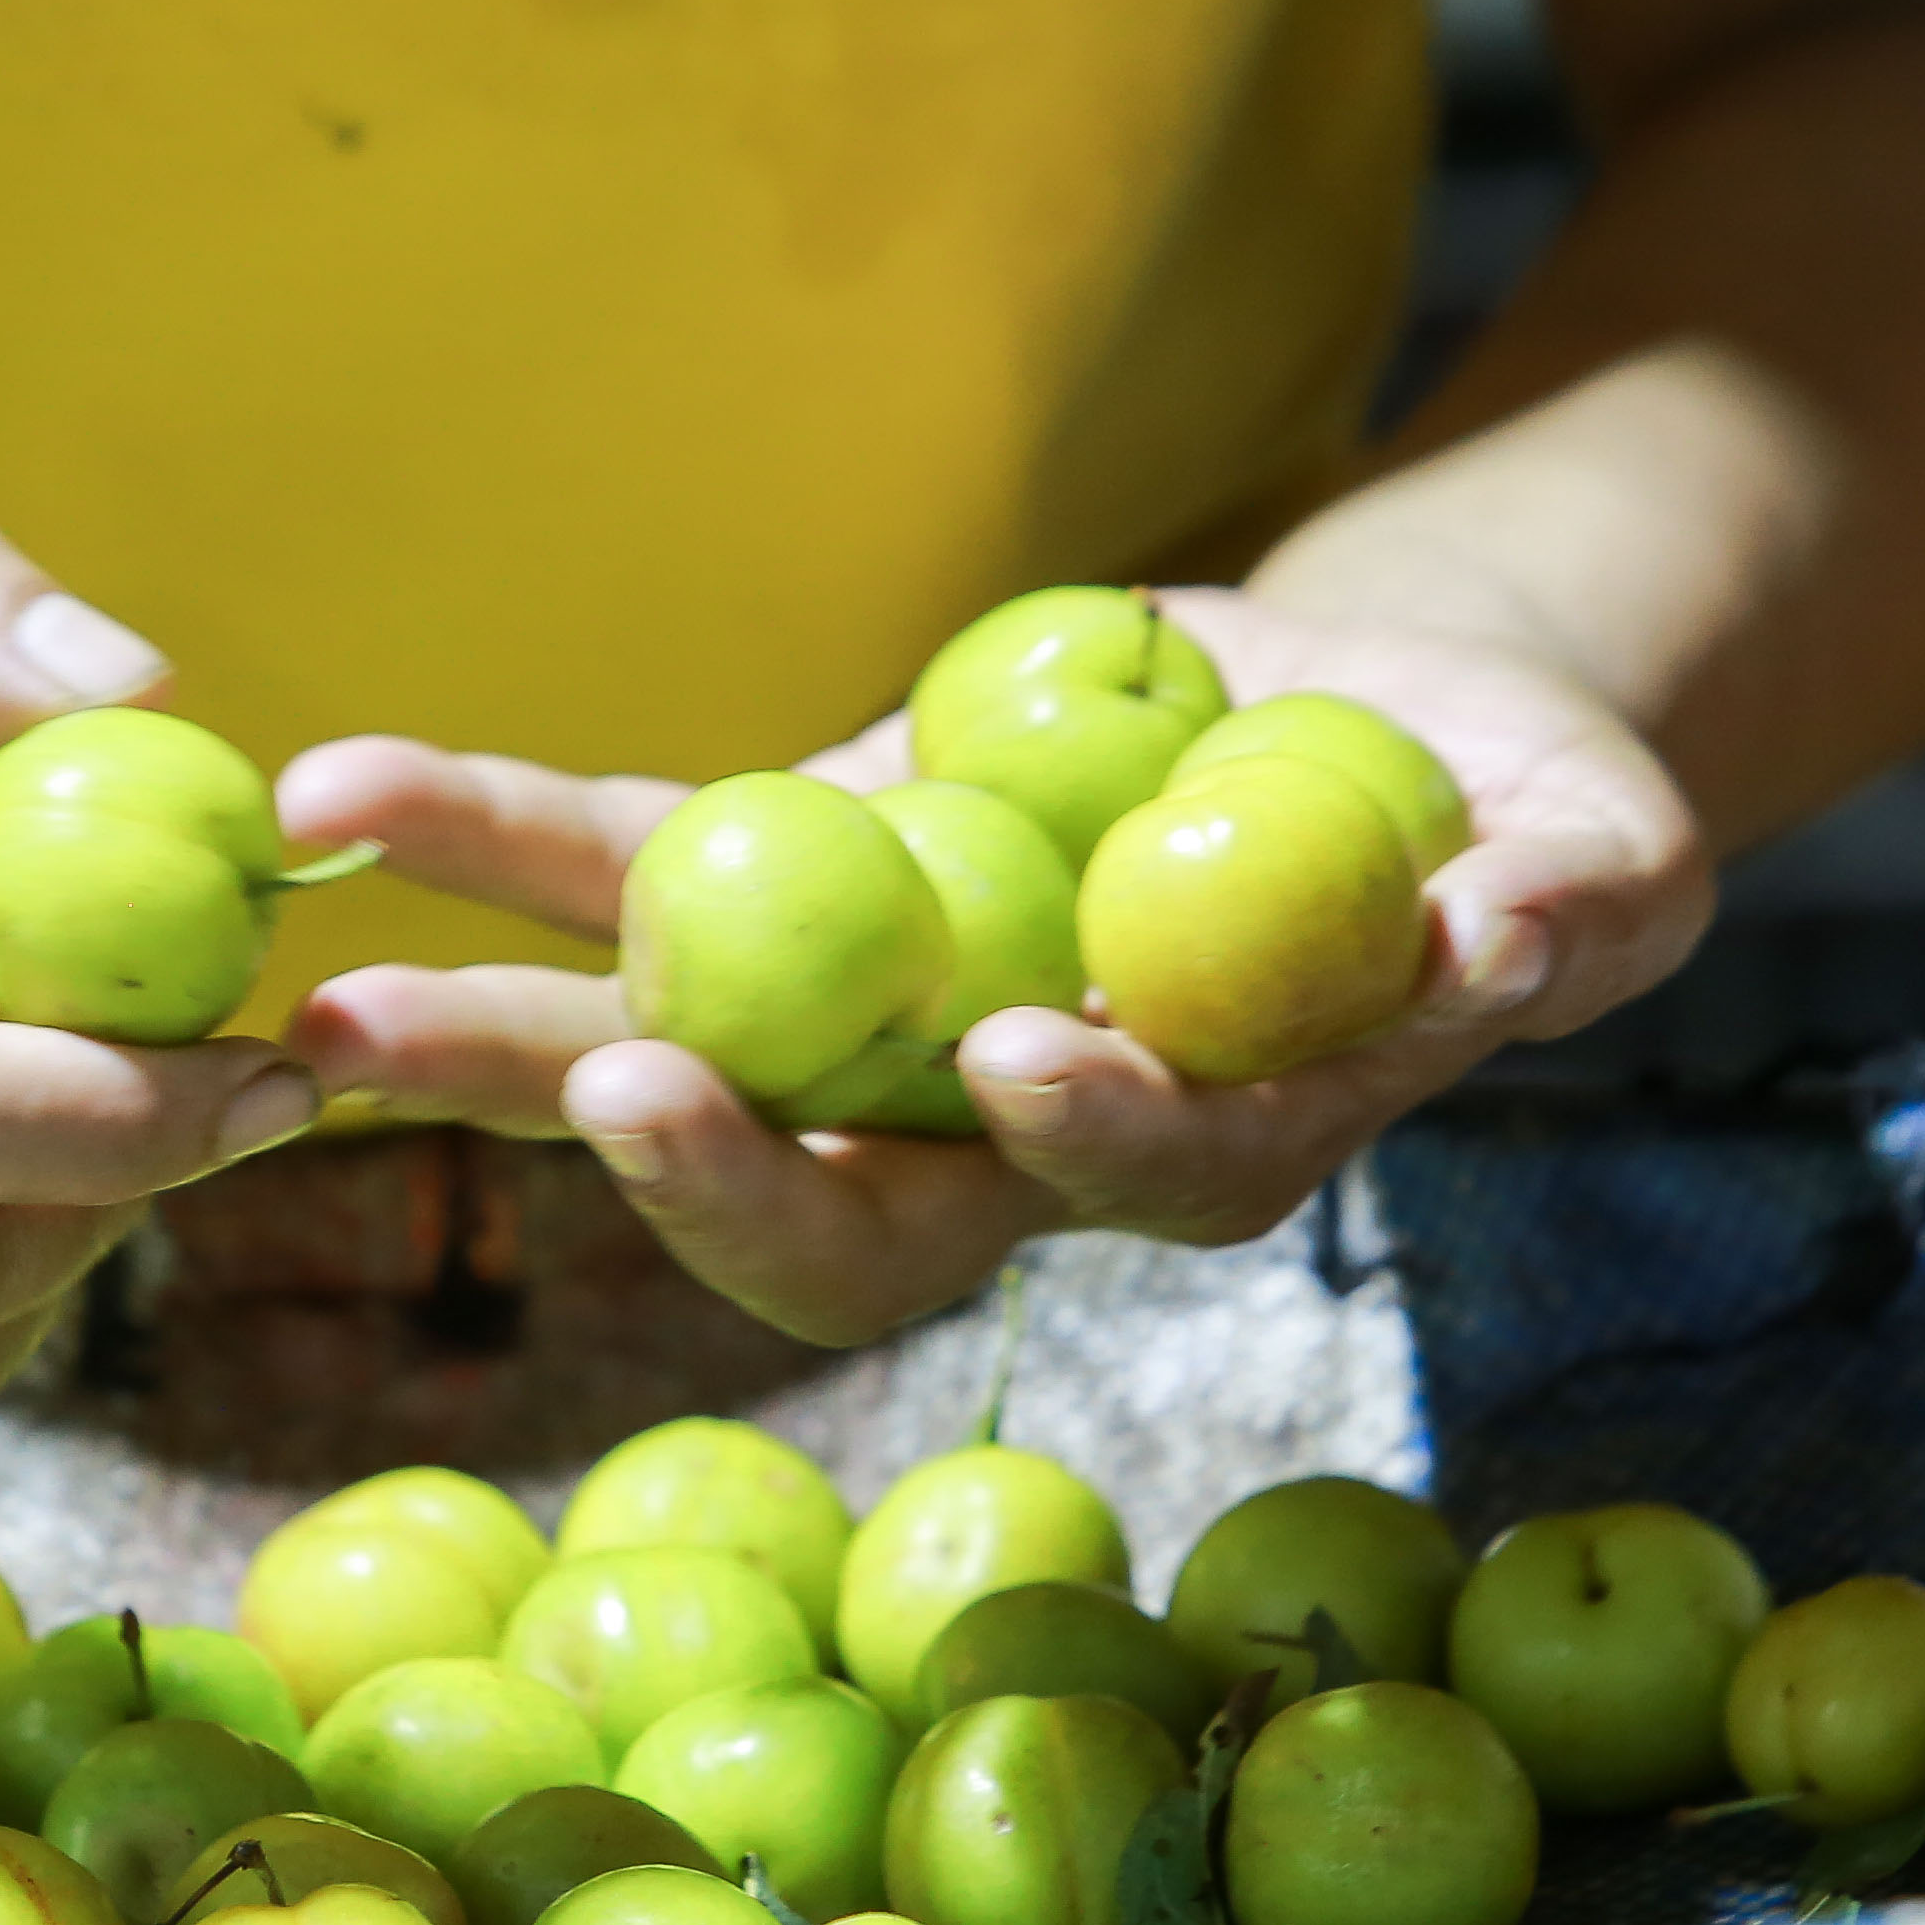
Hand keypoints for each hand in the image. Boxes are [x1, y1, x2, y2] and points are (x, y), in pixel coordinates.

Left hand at [277, 591, 1706, 1346]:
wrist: (1387, 729)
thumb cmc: (1530, 822)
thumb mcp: (1599, 853)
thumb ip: (1565, 912)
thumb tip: (1503, 943)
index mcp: (1196, 1147)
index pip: (1106, 1186)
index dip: (1058, 1143)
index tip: (1009, 1068)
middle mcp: (1000, 1135)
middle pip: (823, 1195)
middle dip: (681, 1165)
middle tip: (584, 1098)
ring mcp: (876, 1023)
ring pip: (668, 1055)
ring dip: (498, 1039)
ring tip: (324, 1009)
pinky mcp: (801, 880)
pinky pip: (622, 874)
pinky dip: (490, 841)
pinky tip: (340, 791)